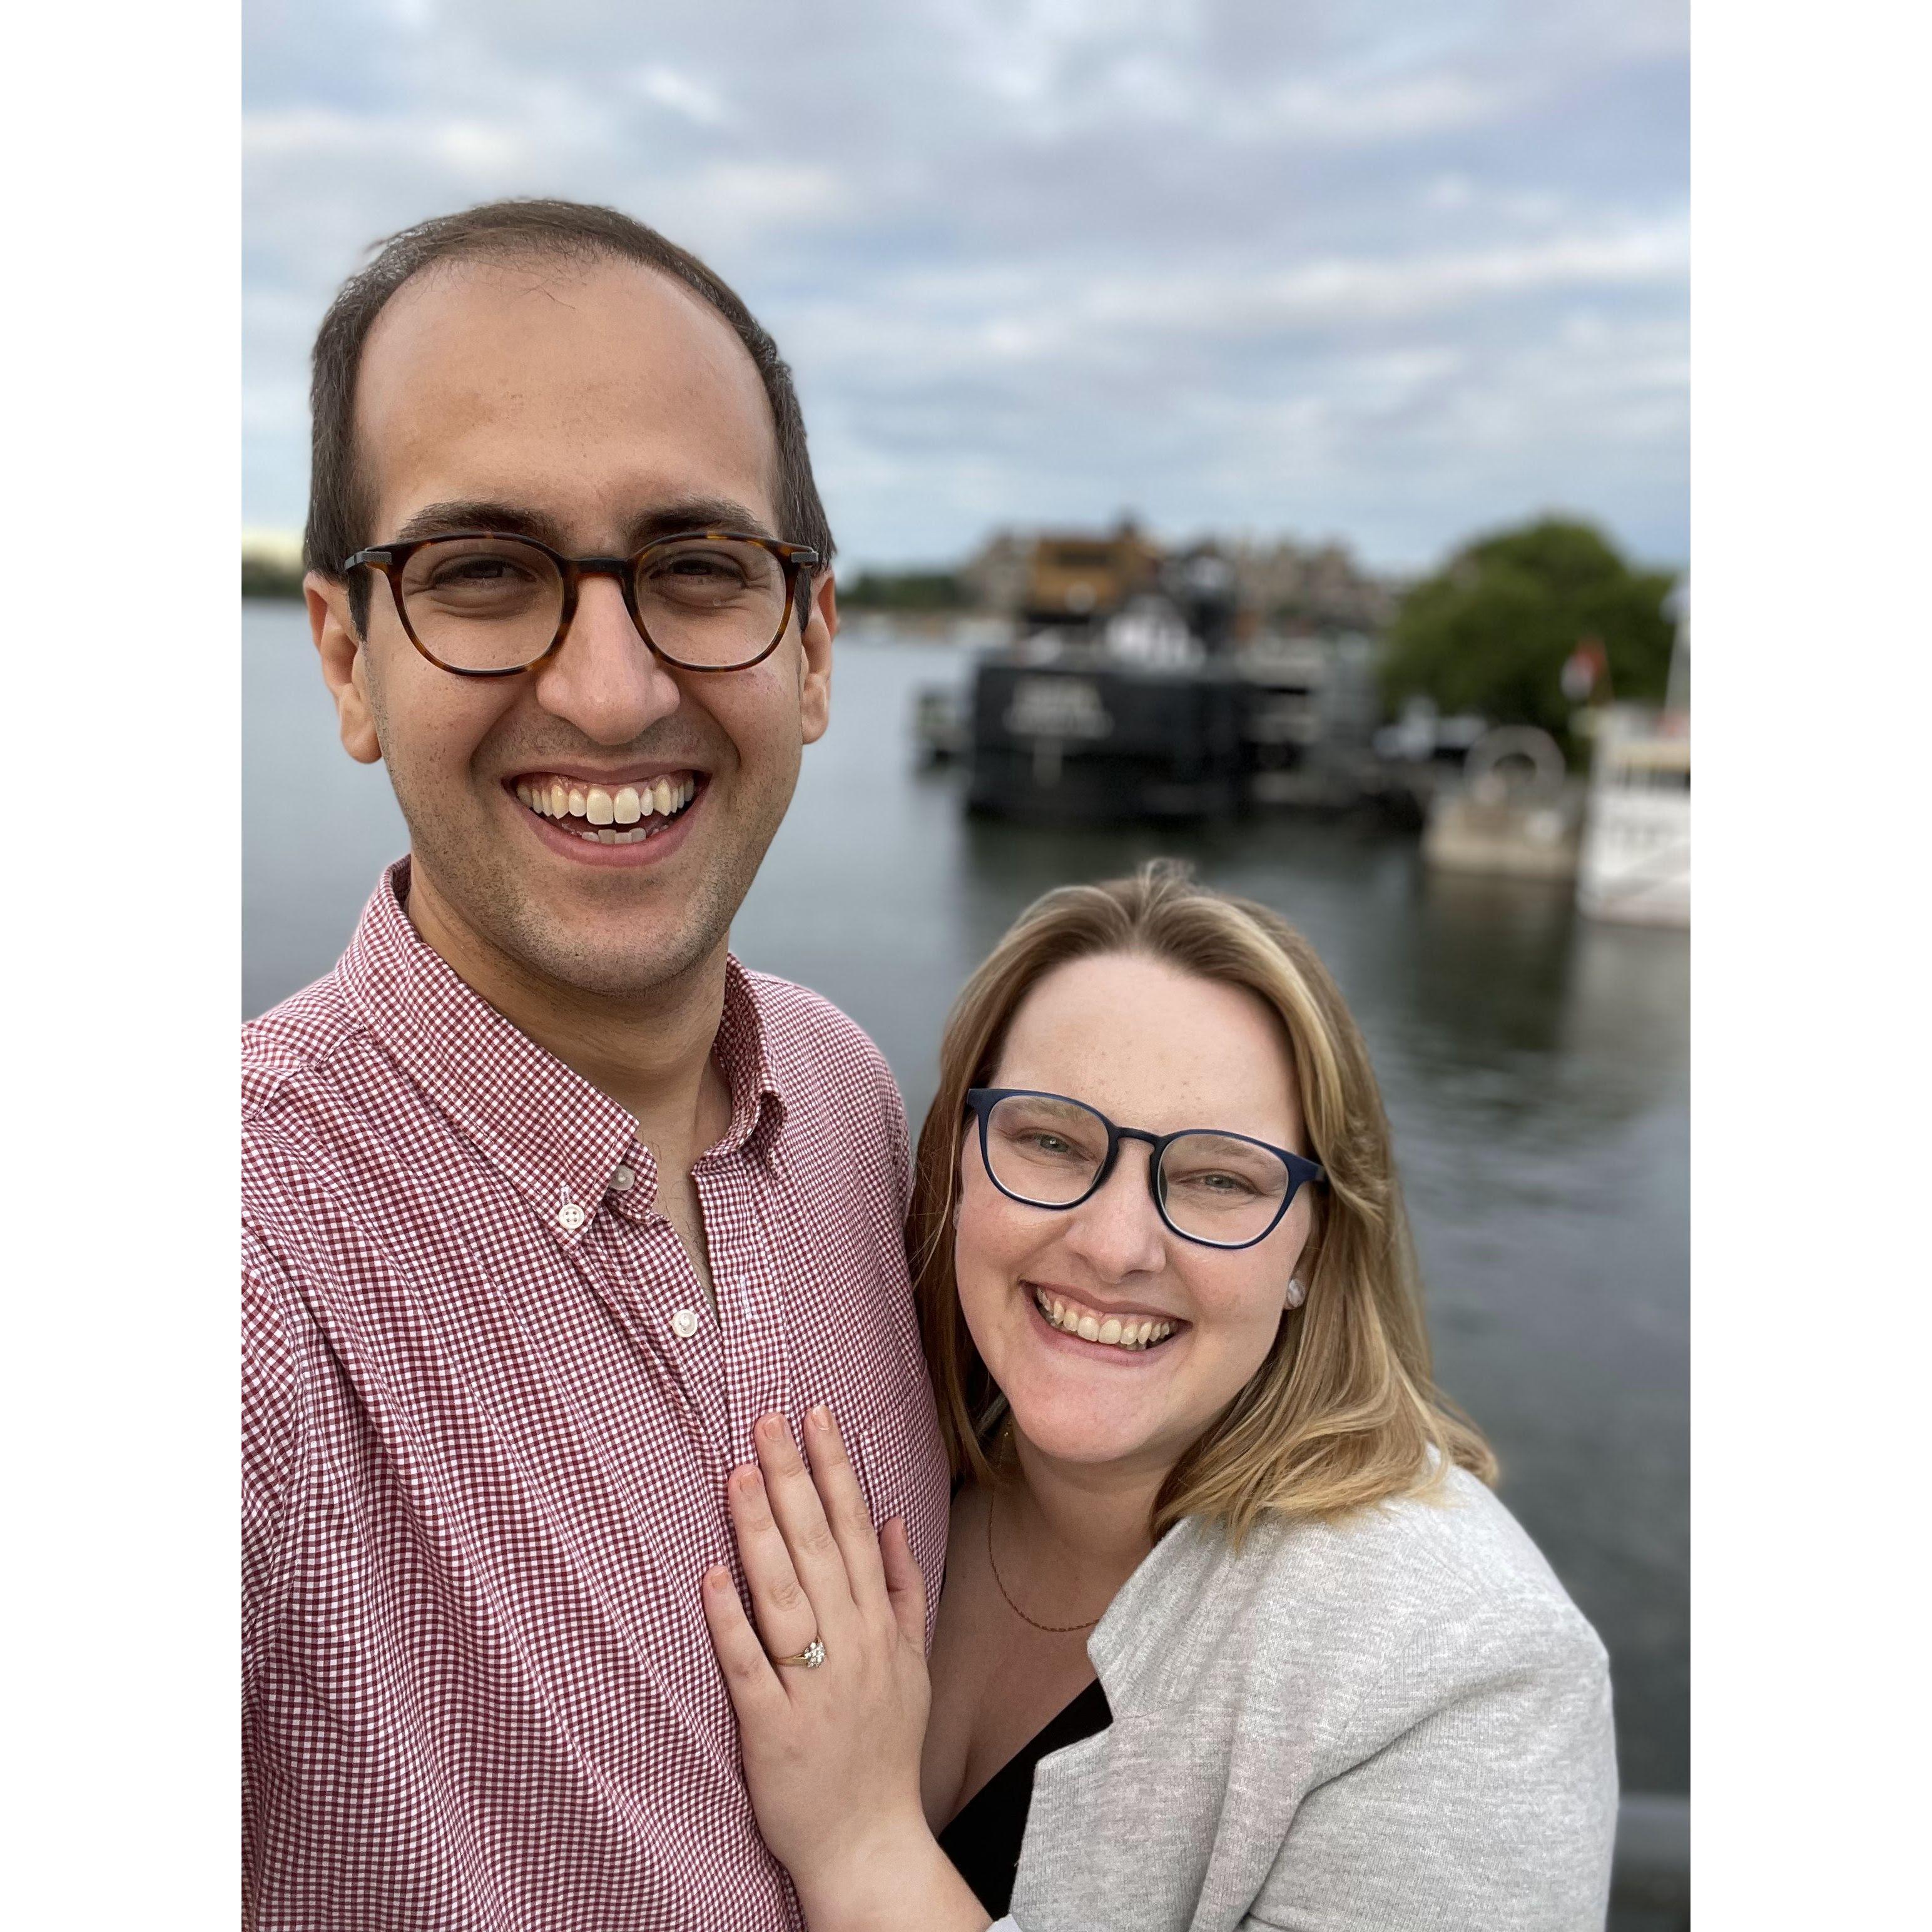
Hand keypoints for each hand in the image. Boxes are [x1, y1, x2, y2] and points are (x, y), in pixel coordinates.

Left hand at [702, 1406, 958, 1925]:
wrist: (871, 1843)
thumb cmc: (885, 1749)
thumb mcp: (915, 1664)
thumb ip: (906, 1590)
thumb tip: (894, 1518)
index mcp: (879, 1626)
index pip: (856, 1530)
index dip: (835, 1469)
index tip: (815, 1414)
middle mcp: (850, 1646)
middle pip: (819, 1547)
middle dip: (793, 1478)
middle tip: (767, 1419)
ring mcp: (812, 1686)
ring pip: (784, 1595)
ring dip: (761, 1533)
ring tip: (739, 1474)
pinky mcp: (771, 1728)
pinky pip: (749, 1666)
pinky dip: (731, 1620)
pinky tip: (711, 1574)